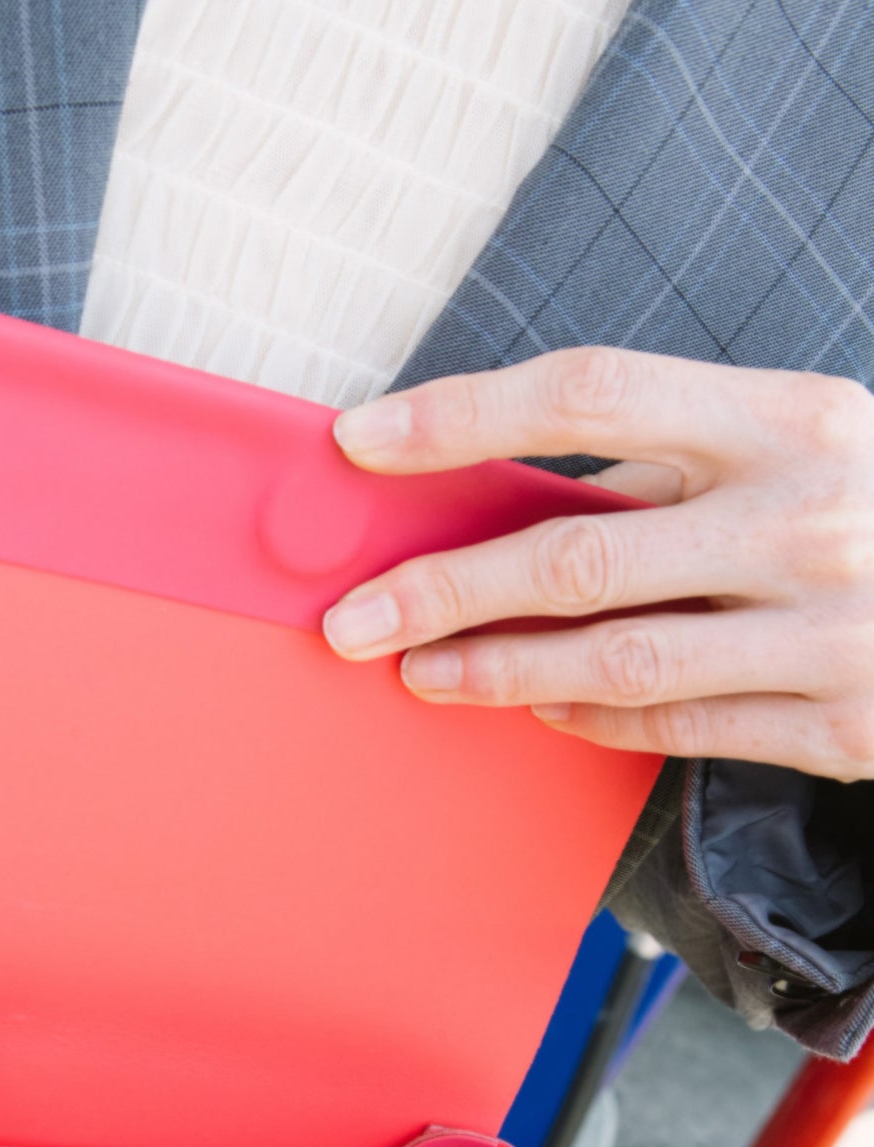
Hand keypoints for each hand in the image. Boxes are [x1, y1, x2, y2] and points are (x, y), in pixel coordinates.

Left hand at [322, 347, 873, 781]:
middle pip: (579, 550)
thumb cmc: (868, 509)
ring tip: (418, 672)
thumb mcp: (793, 446)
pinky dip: (590, 718)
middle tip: (351, 617)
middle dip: (445, 586)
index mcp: (791, 416)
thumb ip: (666, 467)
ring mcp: (831, 627)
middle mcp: (810, 515)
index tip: (362, 442)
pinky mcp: (841, 723)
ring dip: (497, 669)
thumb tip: (490, 493)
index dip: (464, 415)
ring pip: (616, 659)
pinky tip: (534, 705)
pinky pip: (678, 725)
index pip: (593, 395)